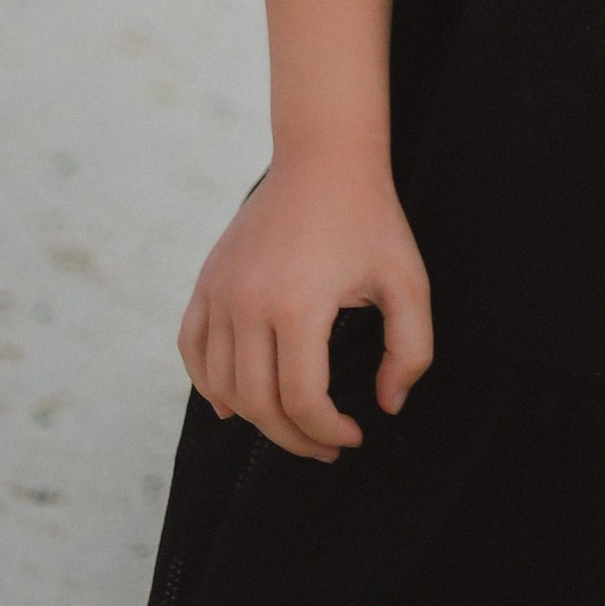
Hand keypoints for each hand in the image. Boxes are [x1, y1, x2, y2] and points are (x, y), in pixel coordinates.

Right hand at [178, 154, 433, 462]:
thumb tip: (388, 405)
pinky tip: (237, 403)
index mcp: (298, 306)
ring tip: (294, 424)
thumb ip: (411, 349)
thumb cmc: (370, 220)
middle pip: (258, 404)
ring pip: (222, 385)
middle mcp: (247, 303)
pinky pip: (193, 349)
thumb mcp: (408, 282)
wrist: (323, 159)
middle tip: (326, 446)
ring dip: (256, 419)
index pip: (302, 401)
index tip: (353, 436)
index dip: (327, 432)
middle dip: (293, 438)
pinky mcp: (206, 282)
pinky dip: (210, 384)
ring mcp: (219, 292)